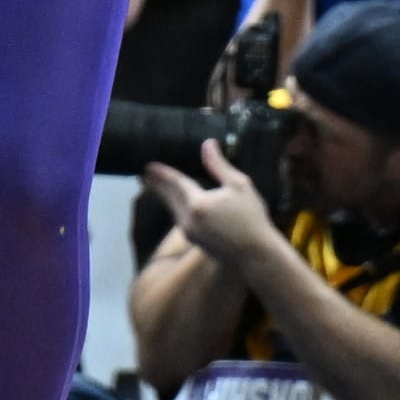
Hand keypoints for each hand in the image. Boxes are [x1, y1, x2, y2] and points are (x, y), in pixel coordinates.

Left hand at [142, 138, 275, 270]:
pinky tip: (176, 204)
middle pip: (168, 197)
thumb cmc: (252, 218)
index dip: (162, 173)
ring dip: (164, 197)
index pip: (175, 183)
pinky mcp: (195, 241)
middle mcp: (188, 219)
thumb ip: (219, 165)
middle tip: (143, 176)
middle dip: (156, 185)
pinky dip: (174, 207)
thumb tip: (207, 144)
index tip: (149, 166)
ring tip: (156, 187)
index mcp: (197, 203)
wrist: (256, 255)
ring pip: (173, 209)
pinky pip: (180, 218)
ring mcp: (189, 232)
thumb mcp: (239, 186)